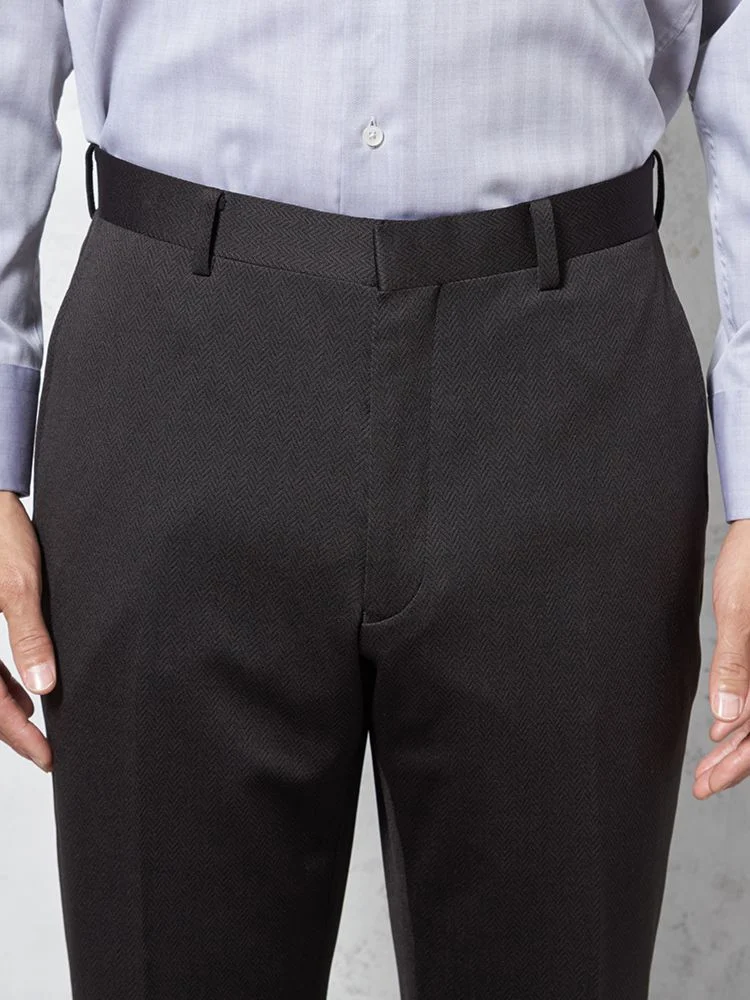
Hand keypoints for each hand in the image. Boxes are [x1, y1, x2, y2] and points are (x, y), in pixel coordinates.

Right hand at [0, 491, 54, 771]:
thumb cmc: (0, 535)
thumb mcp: (18, 585)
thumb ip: (29, 636)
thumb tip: (42, 687)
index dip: (15, 733)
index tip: (44, 756)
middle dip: (9, 728)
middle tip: (43, 752)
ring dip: (3, 707)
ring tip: (37, 729)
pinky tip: (23, 692)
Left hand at [693, 518, 749, 797]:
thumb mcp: (738, 612)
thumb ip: (736, 666)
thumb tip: (726, 721)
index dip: (739, 763)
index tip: (710, 783)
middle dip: (736, 763)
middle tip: (704, 784)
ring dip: (738, 746)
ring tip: (709, 769)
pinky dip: (744, 717)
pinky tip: (725, 733)